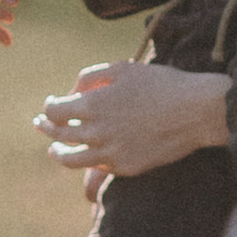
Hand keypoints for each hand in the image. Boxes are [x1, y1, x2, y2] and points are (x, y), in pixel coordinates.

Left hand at [36, 57, 228, 185]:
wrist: (196, 111)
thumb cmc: (162, 83)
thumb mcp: (124, 68)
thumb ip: (92, 76)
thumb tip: (73, 90)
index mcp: (93, 104)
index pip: (55, 110)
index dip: (49, 107)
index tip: (51, 104)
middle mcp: (96, 131)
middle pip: (58, 134)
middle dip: (46, 127)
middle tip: (40, 125)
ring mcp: (110, 153)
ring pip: (70, 160)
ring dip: (57, 153)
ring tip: (54, 150)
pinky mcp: (125, 168)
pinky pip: (97, 168)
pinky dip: (88, 161)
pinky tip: (88, 156)